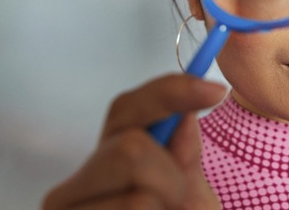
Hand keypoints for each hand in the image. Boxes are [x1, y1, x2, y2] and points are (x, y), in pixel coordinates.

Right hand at [42, 74, 226, 209]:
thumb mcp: (189, 201)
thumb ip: (183, 160)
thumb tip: (184, 120)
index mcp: (105, 163)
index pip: (126, 109)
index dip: (171, 91)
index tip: (215, 91)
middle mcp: (73, 188)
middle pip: (130, 148)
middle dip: (172, 175)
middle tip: (178, 204)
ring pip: (139, 196)